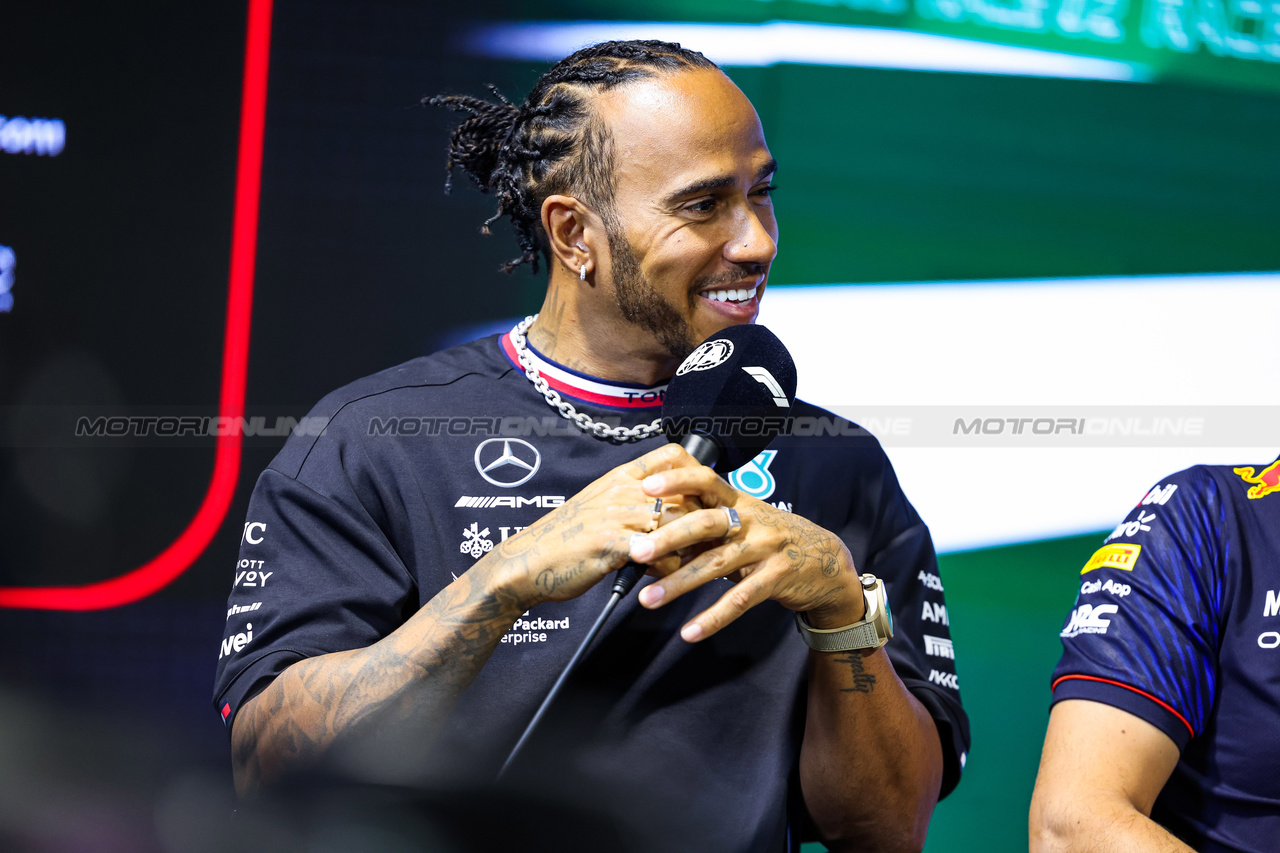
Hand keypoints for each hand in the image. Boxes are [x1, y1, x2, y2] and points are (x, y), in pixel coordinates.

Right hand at [487, 443, 700, 607]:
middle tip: (701, 545)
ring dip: (684, 549)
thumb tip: (666, 512)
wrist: (527, 562)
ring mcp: (616, 515)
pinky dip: (666, 569)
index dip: (695, 475)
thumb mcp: (599, 507)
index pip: (671, 457)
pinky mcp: (611, 543)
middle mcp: (621, 490)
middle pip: (684, 496)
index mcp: (620, 478)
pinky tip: (658, 578)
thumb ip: (631, 502)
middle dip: (699, 524)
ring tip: (678, 564)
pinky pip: (658, 553)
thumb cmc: (565, 540)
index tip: (703, 500)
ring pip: (675, 523)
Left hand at [627, 465, 863, 641]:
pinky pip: (739, 600)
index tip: (644, 486)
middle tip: (636, 551)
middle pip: (705, 523)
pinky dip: (712, 618)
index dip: (676, 479)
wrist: (825, 561)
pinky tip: (689, 632)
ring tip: (647, 600)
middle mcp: (751, 520)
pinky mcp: (775, 578)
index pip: (706, 479)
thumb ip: (706, 523)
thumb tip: (655, 533)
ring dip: (678, 584)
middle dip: (668, 537)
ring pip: (715, 565)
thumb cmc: (771, 539)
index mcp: (739, 501)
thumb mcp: (743, 521)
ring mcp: (765, 549)